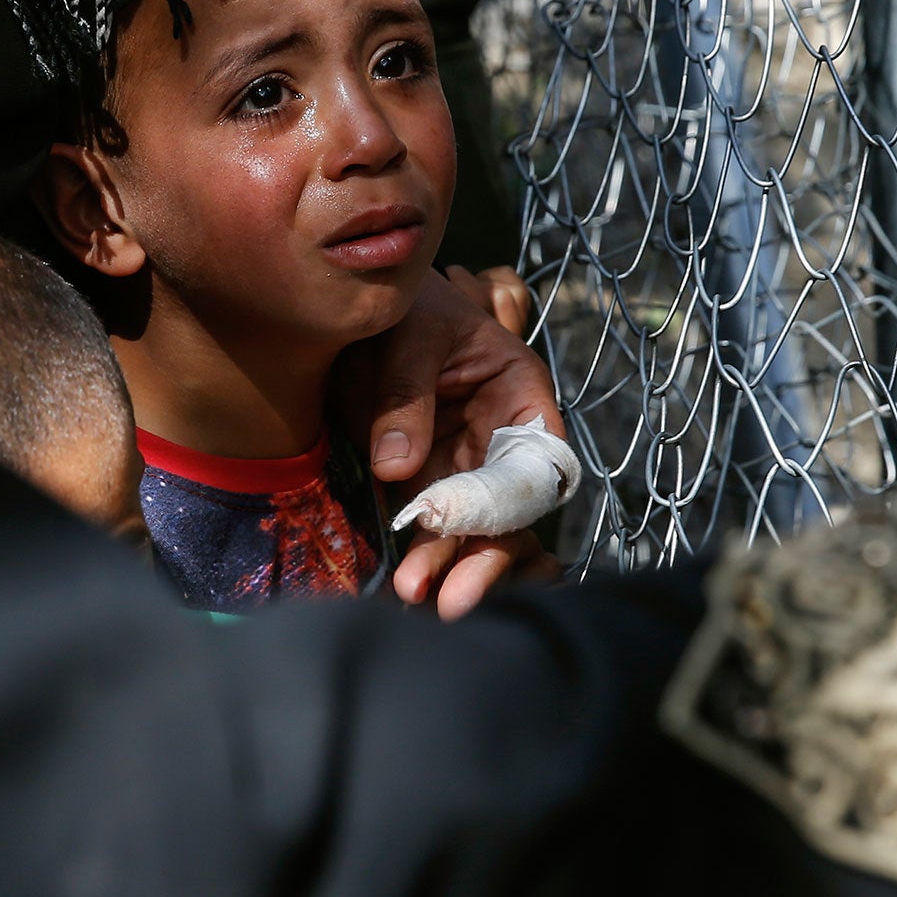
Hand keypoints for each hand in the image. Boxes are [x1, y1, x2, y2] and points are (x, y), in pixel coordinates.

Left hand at [345, 270, 565, 619]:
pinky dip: (419, 554)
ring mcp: (462, 463)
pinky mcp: (422, 480)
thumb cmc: (405, 302)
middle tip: (451, 598)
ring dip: (445, 562)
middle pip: (508, 507)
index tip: (487, 532)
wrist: (359, 298)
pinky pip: (430, 525)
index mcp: (519, 394)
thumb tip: (396, 466)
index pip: (538, 458)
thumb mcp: (410, 331)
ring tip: (412, 592)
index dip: (519, 498)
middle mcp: (499, 438)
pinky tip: (403, 583)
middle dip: (483, 554)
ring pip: (469, 527)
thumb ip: (404, 392)